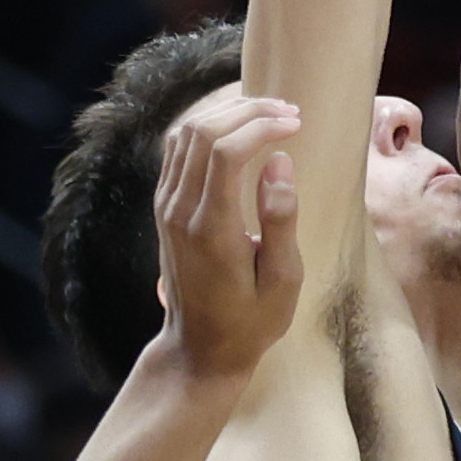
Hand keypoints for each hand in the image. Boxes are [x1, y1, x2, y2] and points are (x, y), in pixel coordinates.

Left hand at [151, 91, 305, 382]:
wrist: (200, 349)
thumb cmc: (251, 320)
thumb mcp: (282, 280)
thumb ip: (281, 219)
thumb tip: (279, 162)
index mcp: (210, 229)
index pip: (226, 152)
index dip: (263, 126)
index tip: (297, 124)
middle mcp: (179, 211)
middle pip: (203, 133)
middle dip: (248, 111)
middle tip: (289, 112)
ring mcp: (166, 207)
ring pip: (185, 134)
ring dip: (227, 114)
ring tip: (269, 114)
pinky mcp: (164, 207)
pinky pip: (177, 150)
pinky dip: (207, 128)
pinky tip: (238, 130)